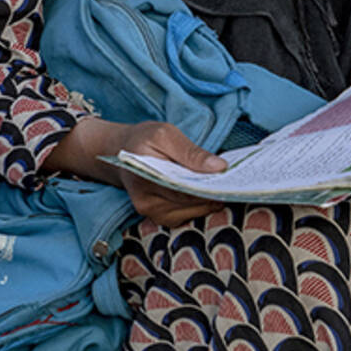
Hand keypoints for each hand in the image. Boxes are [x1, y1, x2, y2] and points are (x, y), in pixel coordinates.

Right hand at [43, 117, 227, 227]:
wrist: (118, 152)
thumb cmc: (142, 139)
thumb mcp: (165, 133)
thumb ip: (191, 152)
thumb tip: (219, 167)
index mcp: (145, 178)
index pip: (184, 190)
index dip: (210, 188)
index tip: (231, 181)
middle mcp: (146, 202)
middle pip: (189, 205)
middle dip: (212, 194)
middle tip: (233, 182)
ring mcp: (151, 213)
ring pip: (190, 214)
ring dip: (207, 202)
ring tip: (222, 186)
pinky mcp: (158, 217)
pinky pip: (185, 216)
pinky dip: (198, 206)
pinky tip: (207, 193)